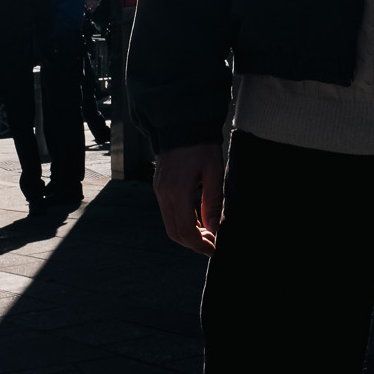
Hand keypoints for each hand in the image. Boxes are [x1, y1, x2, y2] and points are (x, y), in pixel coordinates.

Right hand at [153, 142, 223, 256]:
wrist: (182, 123)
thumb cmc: (202, 145)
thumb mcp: (214, 172)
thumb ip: (213, 202)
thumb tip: (213, 228)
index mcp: (177, 191)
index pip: (185, 230)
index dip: (199, 245)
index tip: (213, 250)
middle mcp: (164, 194)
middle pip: (174, 231)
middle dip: (193, 243)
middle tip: (212, 244)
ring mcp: (159, 190)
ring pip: (170, 224)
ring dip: (187, 234)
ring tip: (207, 233)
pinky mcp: (160, 186)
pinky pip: (168, 212)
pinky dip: (182, 222)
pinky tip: (197, 219)